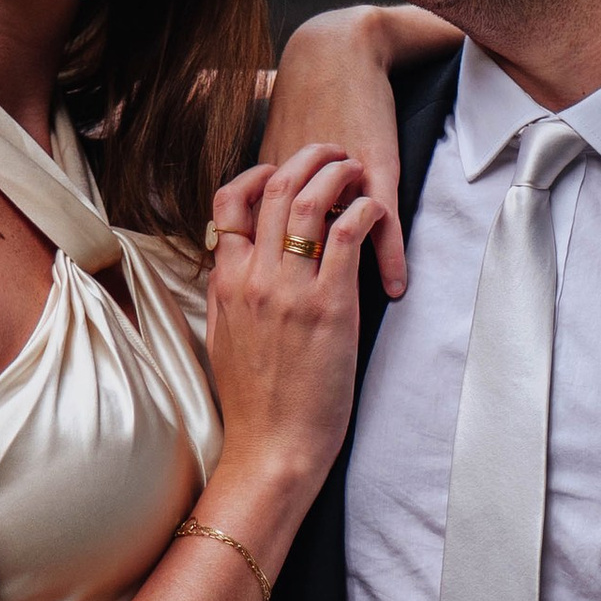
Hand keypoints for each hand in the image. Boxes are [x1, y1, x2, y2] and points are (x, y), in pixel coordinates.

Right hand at [203, 142, 381, 494]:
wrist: (272, 450)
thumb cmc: (257, 405)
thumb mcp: (226, 340)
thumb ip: (232, 297)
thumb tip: (239, 271)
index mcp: (226, 284)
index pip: (229, 202)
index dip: (258, 174)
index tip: (282, 170)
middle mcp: (253, 277)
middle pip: (272, 187)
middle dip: (305, 157)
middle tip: (331, 151)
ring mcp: (290, 290)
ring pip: (309, 200)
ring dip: (336, 172)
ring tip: (356, 166)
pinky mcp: (330, 307)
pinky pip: (347, 235)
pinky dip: (364, 210)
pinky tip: (374, 208)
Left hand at [263, 5, 452, 298]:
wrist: (337, 53)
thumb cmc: (307, 103)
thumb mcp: (277, 150)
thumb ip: (268, 193)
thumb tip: (259, 233)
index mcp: (271, 189)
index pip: (261, 252)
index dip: (266, 290)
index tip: (268, 326)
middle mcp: (299, 191)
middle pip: (297, 260)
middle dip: (305, 306)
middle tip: (314, 343)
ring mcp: (338, 183)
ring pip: (339, 245)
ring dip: (349, 290)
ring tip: (356, 326)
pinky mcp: (374, 169)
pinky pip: (380, 221)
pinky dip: (388, 256)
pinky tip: (397, 286)